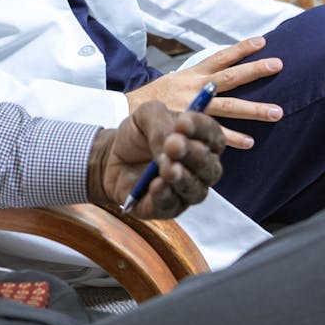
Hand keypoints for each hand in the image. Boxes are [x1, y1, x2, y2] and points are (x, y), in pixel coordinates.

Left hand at [87, 101, 224, 218]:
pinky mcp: (166, 208)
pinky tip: (156, 185)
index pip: (214, 136)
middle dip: (192, 155)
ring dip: (182, 179)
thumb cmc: (137, 136)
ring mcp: (185, 191)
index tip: (183, 123)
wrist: (110, 157)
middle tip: (173, 145)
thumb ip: (161, 122)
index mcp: (201, 141)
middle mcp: (200, 169)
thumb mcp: (145, 116)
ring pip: (195, 190)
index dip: (202, 130)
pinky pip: (171, 206)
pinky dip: (164, 195)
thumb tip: (171, 144)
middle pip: (210, 167)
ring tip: (167, 168)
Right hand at [126, 37, 282, 148]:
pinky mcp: (188, 124)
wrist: (129, 111)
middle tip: (278, 65)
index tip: (262, 41)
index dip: (240, 48)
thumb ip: (198, 79)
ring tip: (277, 112)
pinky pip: (214, 131)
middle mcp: (195, 87)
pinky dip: (233, 137)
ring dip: (254, 109)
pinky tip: (250, 142)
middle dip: (255, 70)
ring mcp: (193, 106)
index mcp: (193, 74)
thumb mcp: (175, 80)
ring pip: (228, 106)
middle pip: (230, 77)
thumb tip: (221, 74)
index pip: (220, 57)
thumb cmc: (156, 97)